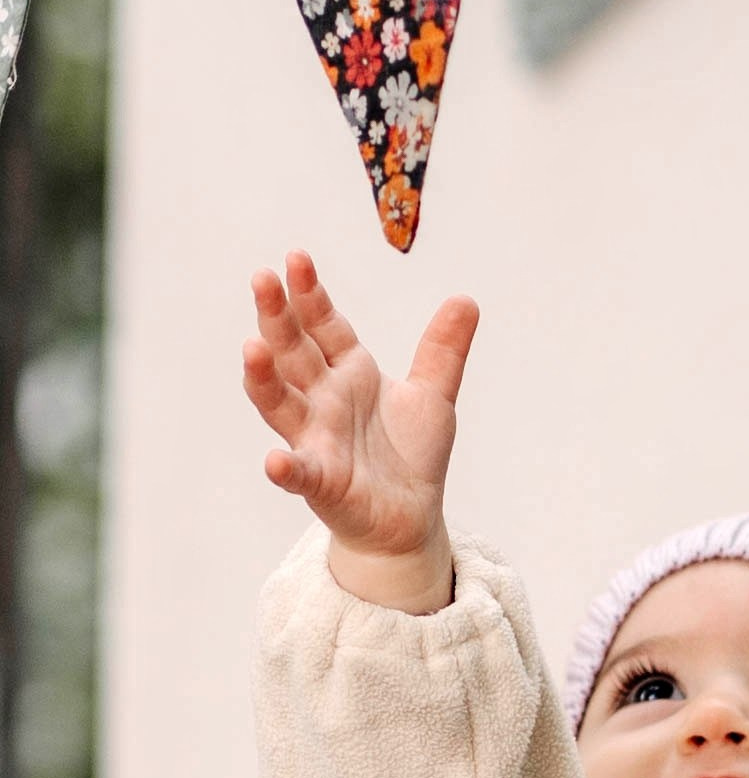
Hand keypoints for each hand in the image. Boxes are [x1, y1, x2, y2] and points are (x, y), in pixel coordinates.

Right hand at [242, 249, 477, 612]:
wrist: (410, 519)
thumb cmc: (409, 455)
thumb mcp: (433, 395)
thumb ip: (443, 350)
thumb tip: (466, 299)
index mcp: (349, 374)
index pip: (324, 326)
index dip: (310, 294)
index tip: (297, 258)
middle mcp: (324, 401)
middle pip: (293, 353)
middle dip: (277, 317)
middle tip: (262, 278)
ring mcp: (317, 441)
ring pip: (281, 405)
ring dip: (264, 378)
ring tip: (252, 348)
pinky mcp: (324, 483)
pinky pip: (300, 474)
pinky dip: (285, 467)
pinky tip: (275, 459)